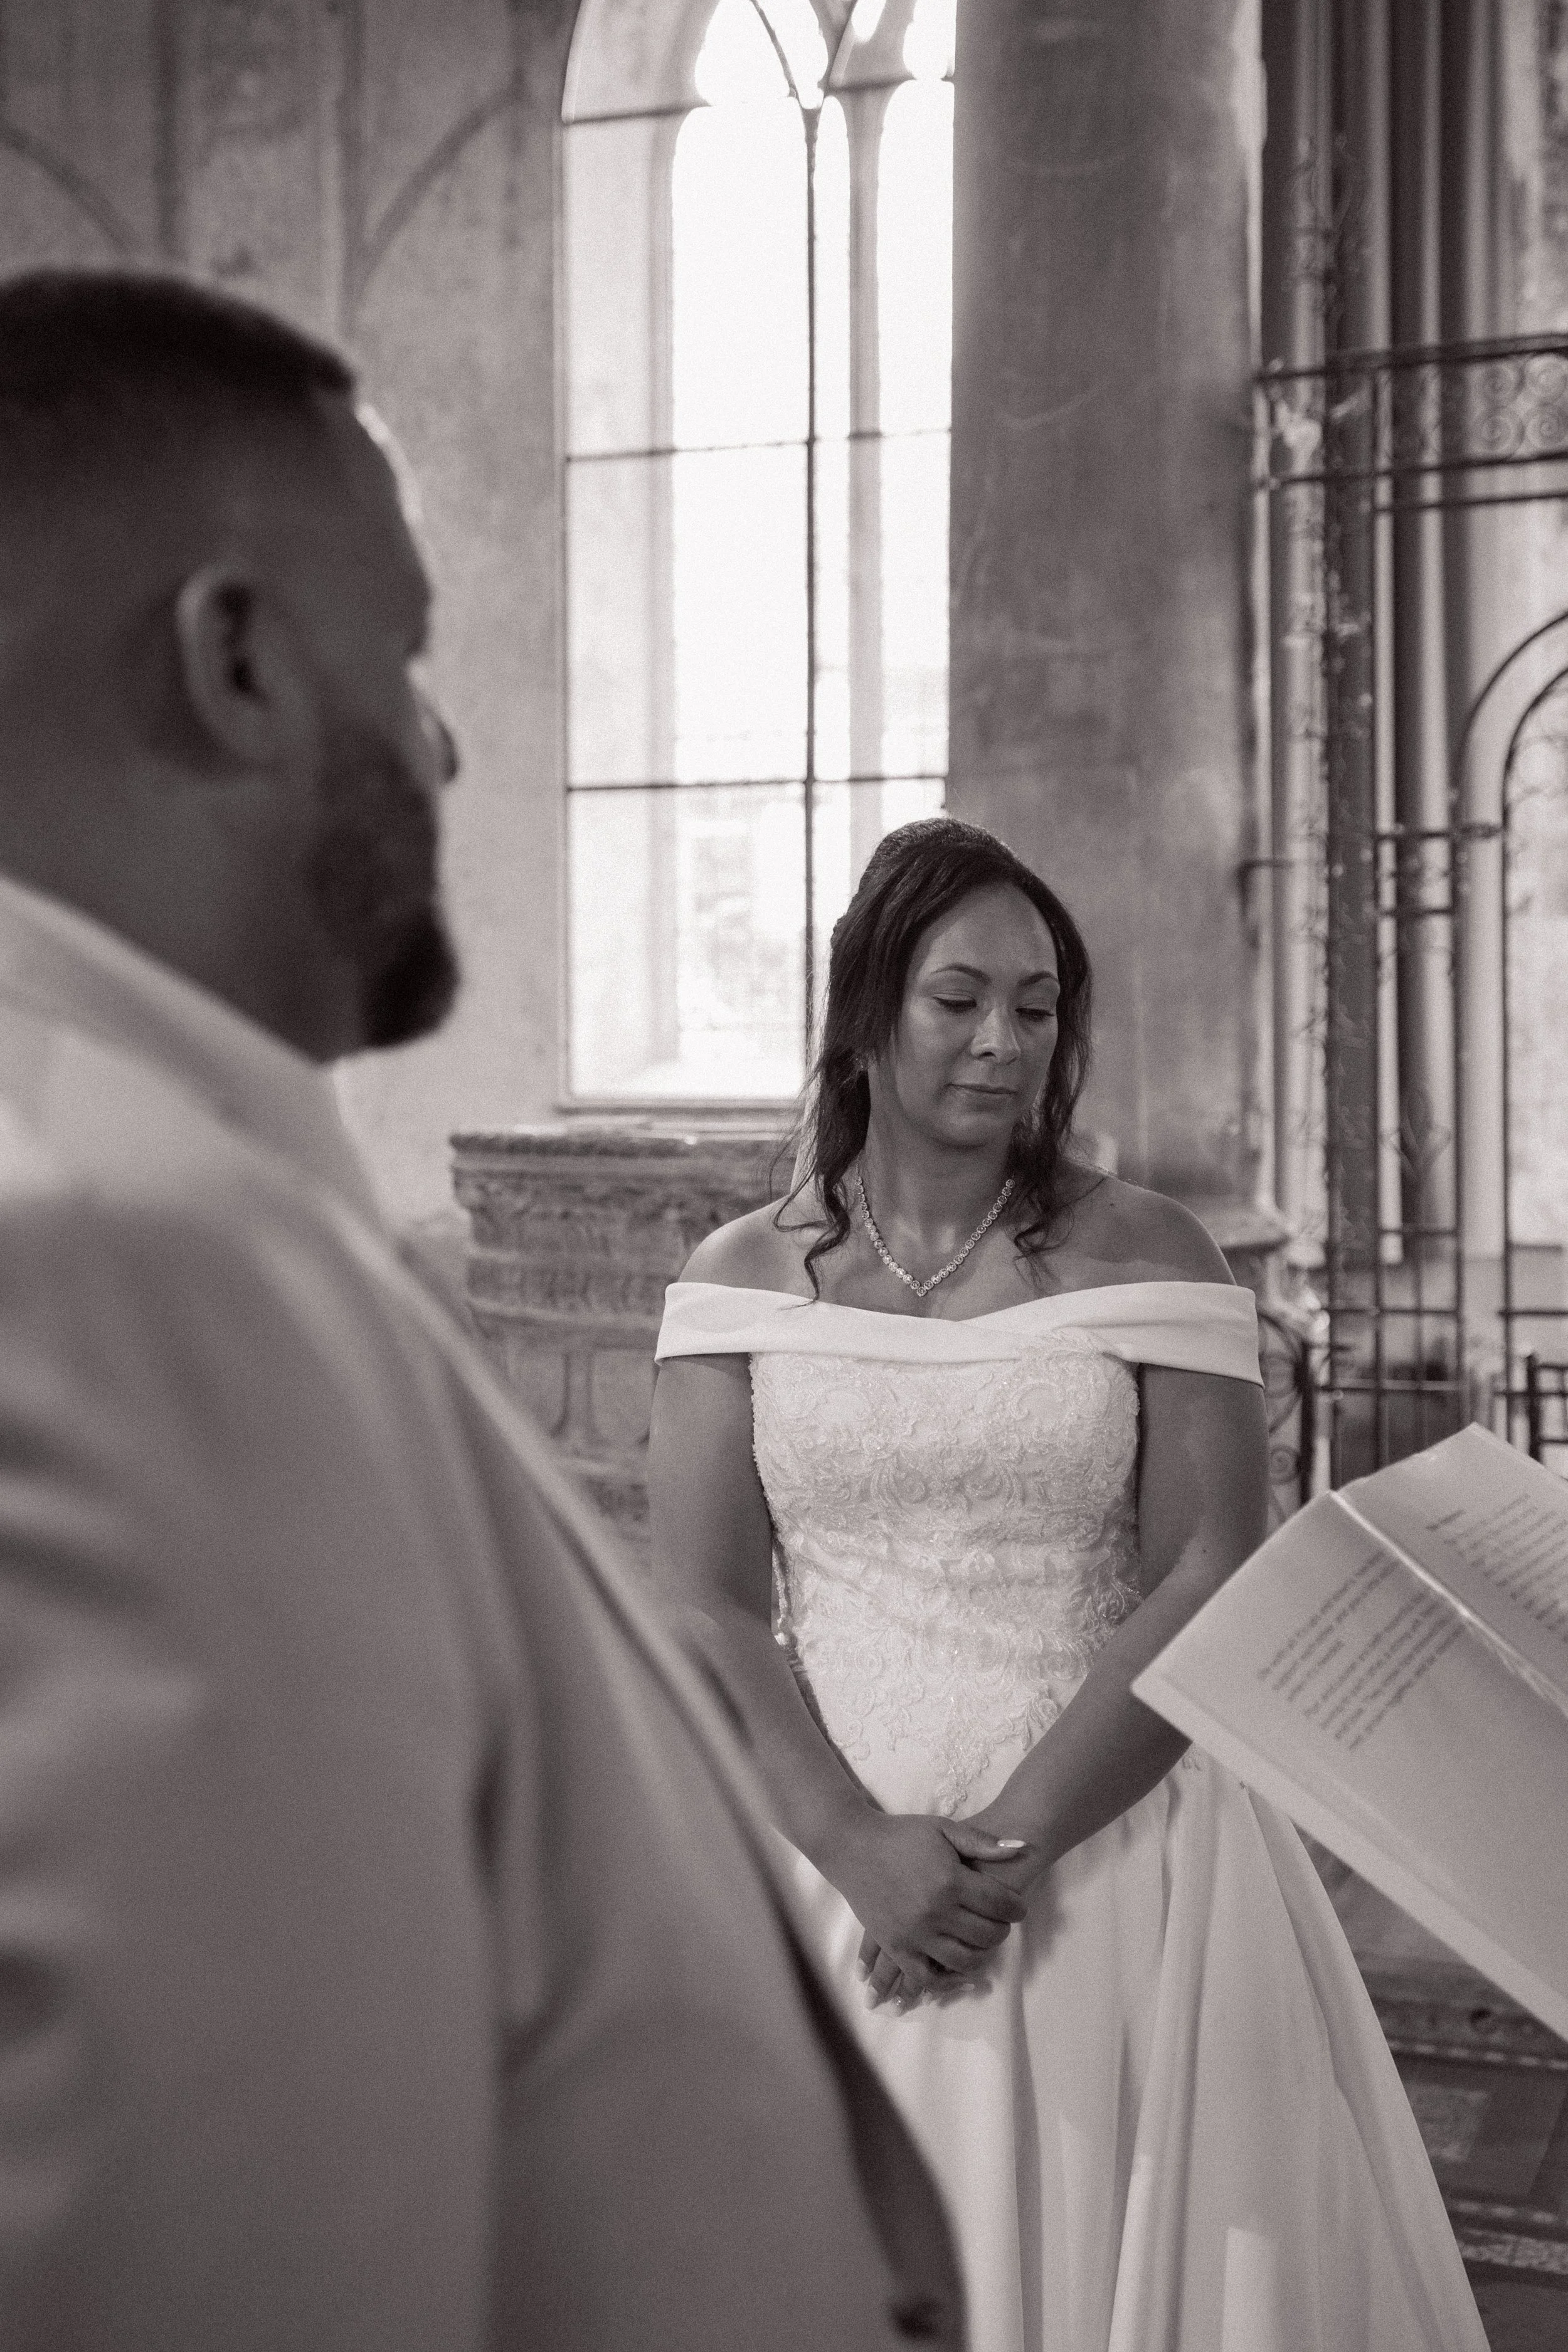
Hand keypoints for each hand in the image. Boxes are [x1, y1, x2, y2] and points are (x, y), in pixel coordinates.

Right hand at [818, 1811, 1031, 2005]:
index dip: (1016, 1907)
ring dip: (981, 1956)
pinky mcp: (896, 1947)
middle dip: (1001, 1930)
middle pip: (986, 1935)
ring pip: (963, 1961)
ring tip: (981, 1943)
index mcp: (950, 1880)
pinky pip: (927, 1977)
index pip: (1000, 1904)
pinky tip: (957, 1971)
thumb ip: (982, 1841)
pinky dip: (946, 1980)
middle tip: (1001, 1922)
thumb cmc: (901, 1834)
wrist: (853, 1846)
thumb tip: (1021, 1848)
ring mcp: (914, 1933)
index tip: (1017, 1907)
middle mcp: (935, 1911)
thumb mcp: (943, 1828)